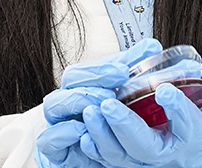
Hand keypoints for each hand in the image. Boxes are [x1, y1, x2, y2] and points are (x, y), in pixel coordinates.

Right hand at [36, 38, 163, 166]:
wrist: (113, 160)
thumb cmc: (116, 125)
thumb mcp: (128, 96)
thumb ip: (136, 71)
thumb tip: (152, 46)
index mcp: (82, 86)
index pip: (85, 68)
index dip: (101, 68)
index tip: (124, 71)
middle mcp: (67, 101)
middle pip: (68, 81)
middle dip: (92, 82)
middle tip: (114, 91)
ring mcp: (57, 123)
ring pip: (54, 104)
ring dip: (78, 101)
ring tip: (102, 107)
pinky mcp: (55, 150)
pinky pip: (49, 138)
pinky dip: (64, 132)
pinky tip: (84, 130)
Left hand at [78, 70, 201, 167]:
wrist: (198, 155)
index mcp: (197, 138)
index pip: (189, 127)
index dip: (178, 109)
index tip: (165, 89)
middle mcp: (171, 154)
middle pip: (146, 148)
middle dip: (126, 126)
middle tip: (109, 104)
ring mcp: (149, 162)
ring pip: (123, 157)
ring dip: (104, 135)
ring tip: (92, 111)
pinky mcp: (131, 164)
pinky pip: (109, 163)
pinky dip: (96, 149)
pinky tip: (85, 132)